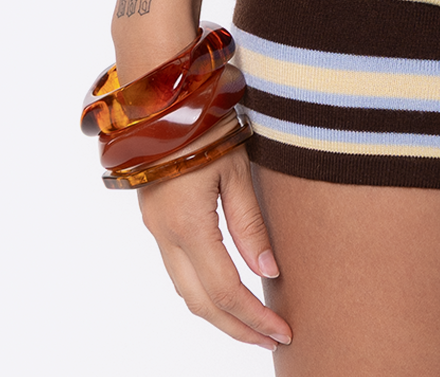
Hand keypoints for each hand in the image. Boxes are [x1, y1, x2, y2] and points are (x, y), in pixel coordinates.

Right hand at [138, 142, 291, 350]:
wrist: (162, 99)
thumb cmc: (205, 125)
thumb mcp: (236, 170)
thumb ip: (249, 223)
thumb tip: (267, 270)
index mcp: (187, 225)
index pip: (225, 290)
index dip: (254, 316)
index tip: (283, 330)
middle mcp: (165, 235)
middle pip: (200, 303)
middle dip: (236, 328)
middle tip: (272, 339)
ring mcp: (156, 229)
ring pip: (185, 291)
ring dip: (219, 314)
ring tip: (254, 325)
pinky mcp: (157, 220)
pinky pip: (179, 270)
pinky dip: (203, 291)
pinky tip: (226, 293)